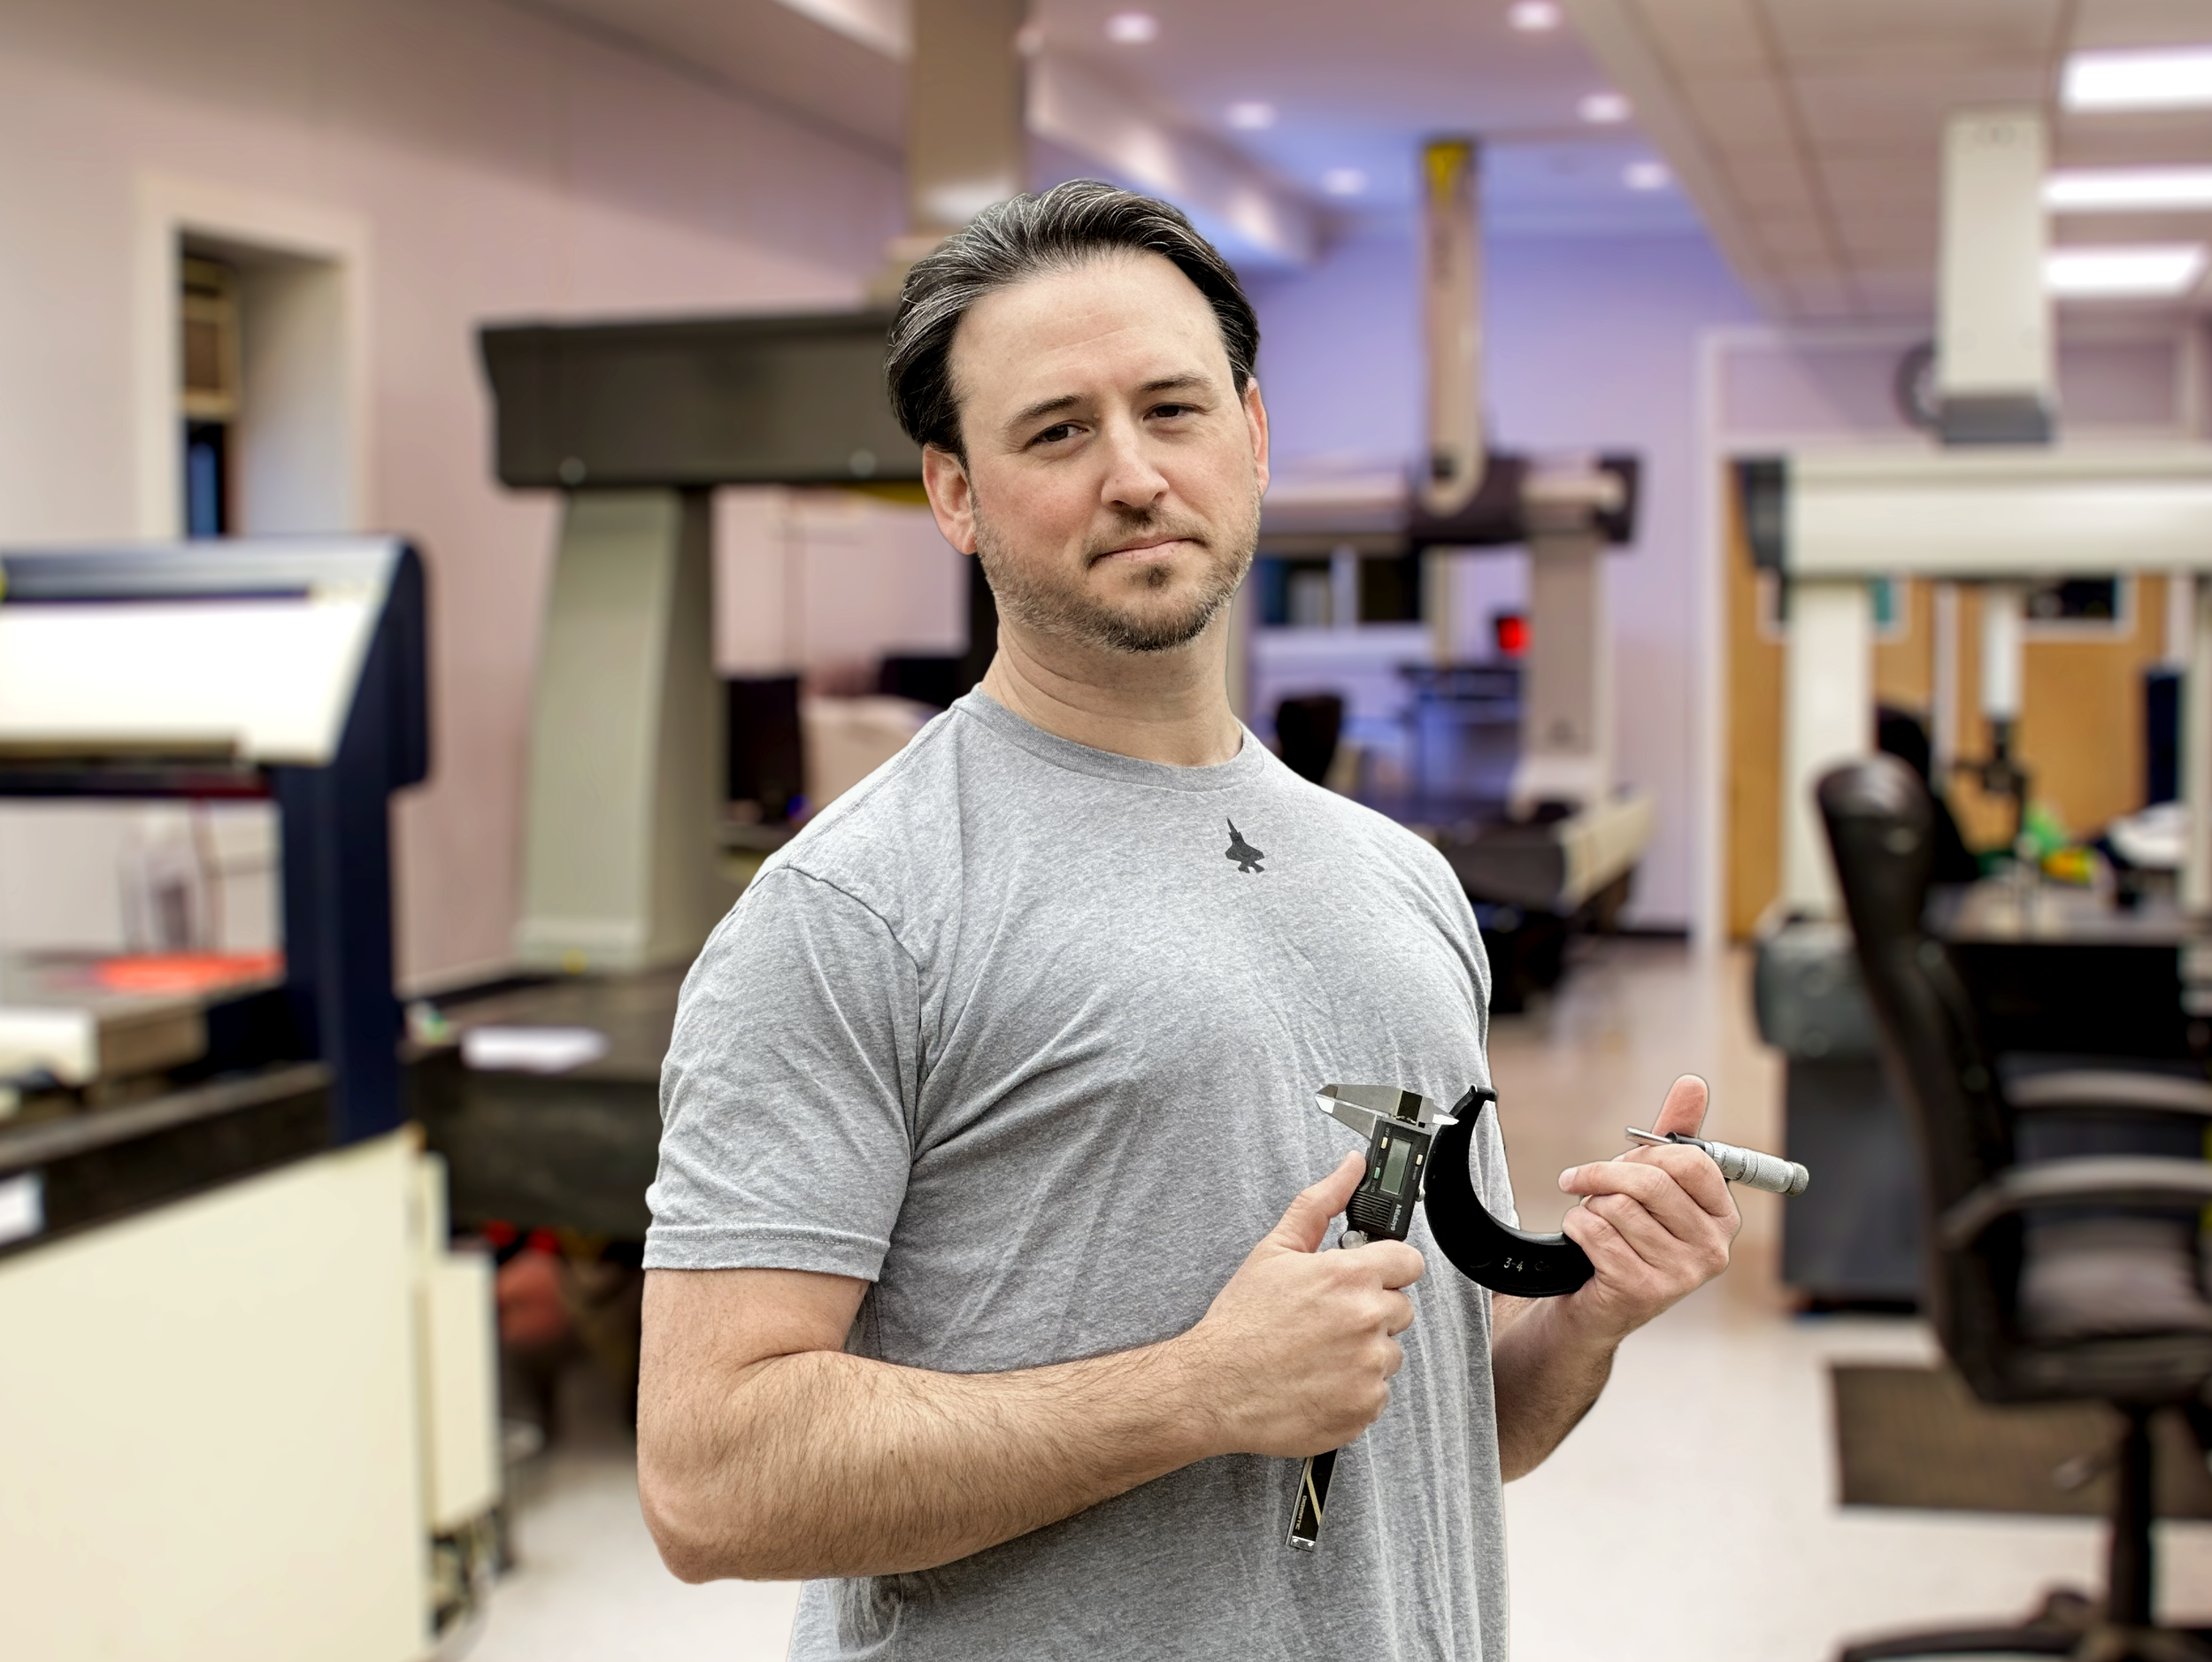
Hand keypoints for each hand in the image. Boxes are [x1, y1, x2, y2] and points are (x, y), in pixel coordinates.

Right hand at [1177, 1152, 1426, 1458]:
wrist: (1213, 1386)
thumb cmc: (1241, 1321)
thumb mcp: (1275, 1250)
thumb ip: (1321, 1203)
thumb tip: (1352, 1167)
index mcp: (1350, 1276)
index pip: (1409, 1262)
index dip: (1387, 1268)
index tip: (1369, 1278)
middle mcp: (1367, 1320)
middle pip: (1401, 1309)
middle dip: (1371, 1311)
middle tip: (1328, 1319)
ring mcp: (1369, 1367)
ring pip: (1389, 1353)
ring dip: (1363, 1353)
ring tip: (1319, 1353)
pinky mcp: (1364, 1407)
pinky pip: (1377, 1393)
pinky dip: (1354, 1389)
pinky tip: (1319, 1380)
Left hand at [1553, 1075, 1738, 1342]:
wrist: (1597, 1303)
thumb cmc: (1630, 1236)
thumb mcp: (1655, 1183)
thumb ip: (1675, 1133)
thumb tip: (1692, 1084)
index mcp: (1723, 1217)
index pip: (1690, 1161)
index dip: (1644, 1154)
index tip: (1622, 1162)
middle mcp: (1712, 1248)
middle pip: (1650, 1182)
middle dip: (1604, 1175)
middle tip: (1584, 1183)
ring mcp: (1681, 1275)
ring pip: (1617, 1207)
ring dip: (1590, 1207)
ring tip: (1595, 1221)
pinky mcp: (1644, 1291)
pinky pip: (1595, 1232)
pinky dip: (1575, 1227)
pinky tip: (1583, 1242)